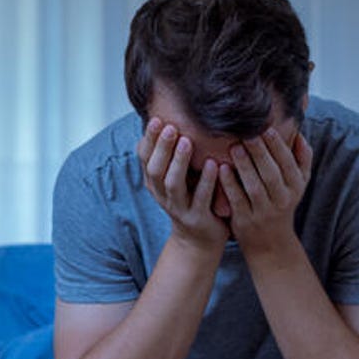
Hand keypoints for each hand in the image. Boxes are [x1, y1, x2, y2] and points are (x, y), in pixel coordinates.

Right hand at [137, 117, 229, 251]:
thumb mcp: (176, 178)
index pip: (145, 158)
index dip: (149, 139)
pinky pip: (201, 198)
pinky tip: (213, 163)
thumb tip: (170, 118)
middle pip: (155, 169)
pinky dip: (206, 180)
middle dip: (161, 147)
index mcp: (155, 183)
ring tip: (188, 141)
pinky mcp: (198, 218)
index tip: (156, 118)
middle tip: (170, 126)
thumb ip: (172, 155)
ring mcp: (179, 208)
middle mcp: (163, 195)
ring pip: (173, 183)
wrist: (200, 241)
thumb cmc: (191, 200)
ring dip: (179, 161)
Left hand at [218, 127, 312, 254]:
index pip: (288, 164)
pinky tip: (222, 168)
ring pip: (255, 186)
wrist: (271, 242)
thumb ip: (302, 159)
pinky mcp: (245, 220)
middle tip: (247, 133)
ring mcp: (263, 211)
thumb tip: (298, 133)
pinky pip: (237, 199)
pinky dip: (230, 184)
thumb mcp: (299, 184)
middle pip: (271, 174)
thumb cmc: (282, 203)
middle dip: (260, 152)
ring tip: (234, 147)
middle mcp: (282, 200)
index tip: (266, 128)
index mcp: (296, 187)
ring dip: (244, 166)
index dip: (278, 146)